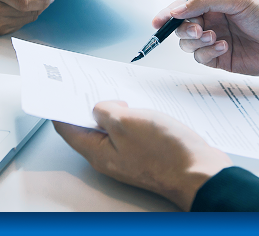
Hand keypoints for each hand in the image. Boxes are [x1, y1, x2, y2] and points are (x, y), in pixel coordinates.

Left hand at [54, 101, 231, 210]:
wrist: (200, 172)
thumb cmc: (165, 153)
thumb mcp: (126, 122)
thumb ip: (105, 111)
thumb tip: (100, 107)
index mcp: (97, 152)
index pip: (67, 128)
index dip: (61, 106)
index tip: (59, 90)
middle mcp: (110, 158)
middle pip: (88, 129)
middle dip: (87, 106)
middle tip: (88, 85)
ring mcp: (128, 157)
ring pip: (111, 130)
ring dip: (112, 111)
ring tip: (116, 94)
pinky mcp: (146, 154)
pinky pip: (130, 134)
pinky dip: (130, 118)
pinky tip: (138, 107)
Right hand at [152, 0, 258, 74]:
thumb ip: (204, 1)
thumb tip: (178, 8)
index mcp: (213, 5)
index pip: (183, 8)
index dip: (168, 14)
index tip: (158, 21)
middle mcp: (212, 23)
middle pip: (182, 28)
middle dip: (184, 30)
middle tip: (197, 31)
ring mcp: (215, 42)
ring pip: (188, 46)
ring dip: (196, 43)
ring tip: (214, 38)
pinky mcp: (222, 60)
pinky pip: (202, 59)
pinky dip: (208, 53)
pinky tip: (224, 47)